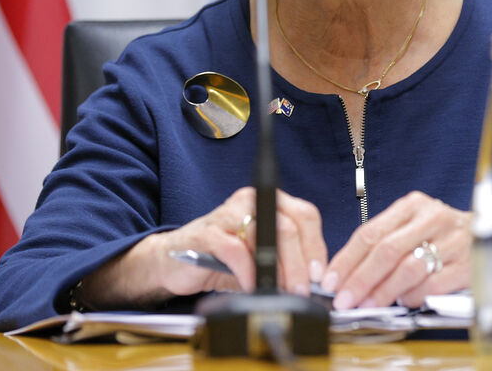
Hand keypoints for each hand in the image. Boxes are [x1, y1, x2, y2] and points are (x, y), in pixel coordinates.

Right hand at [85, 187, 326, 307]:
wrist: (172, 261)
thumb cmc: (219, 258)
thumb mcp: (259, 257)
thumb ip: (285, 263)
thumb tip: (315, 283)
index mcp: (268, 202)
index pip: (305, 216)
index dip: (317, 246)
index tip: (320, 274)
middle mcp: (249, 201)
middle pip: (289, 227)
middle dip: (300, 263)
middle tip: (303, 289)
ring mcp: (227, 214)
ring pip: (266, 235)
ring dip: (279, 269)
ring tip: (281, 291)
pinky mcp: (207, 233)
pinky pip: (236, 251)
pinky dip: (248, 272)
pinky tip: (250, 285)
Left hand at [321, 191, 470, 309]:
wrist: (488, 234)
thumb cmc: (441, 233)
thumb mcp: (412, 224)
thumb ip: (384, 242)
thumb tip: (348, 274)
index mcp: (413, 205)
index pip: (371, 233)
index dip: (347, 259)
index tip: (331, 280)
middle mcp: (433, 218)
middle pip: (387, 251)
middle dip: (361, 279)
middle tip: (345, 299)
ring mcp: (452, 241)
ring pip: (408, 269)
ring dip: (383, 291)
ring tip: (369, 304)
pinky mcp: (468, 263)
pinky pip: (432, 284)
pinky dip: (413, 296)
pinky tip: (403, 301)